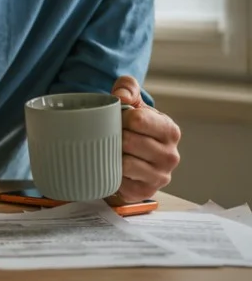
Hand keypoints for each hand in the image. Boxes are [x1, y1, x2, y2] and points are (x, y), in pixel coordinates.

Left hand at [112, 75, 180, 201]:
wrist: (129, 157)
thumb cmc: (132, 128)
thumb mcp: (132, 103)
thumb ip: (128, 87)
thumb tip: (121, 96)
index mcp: (170, 130)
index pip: (138, 119)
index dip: (119, 117)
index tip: (115, 119)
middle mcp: (171, 155)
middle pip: (129, 141)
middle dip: (114, 136)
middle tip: (109, 135)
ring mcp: (160, 176)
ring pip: (126, 163)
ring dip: (112, 155)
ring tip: (110, 150)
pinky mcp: (145, 192)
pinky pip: (120, 181)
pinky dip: (112, 172)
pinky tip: (113, 167)